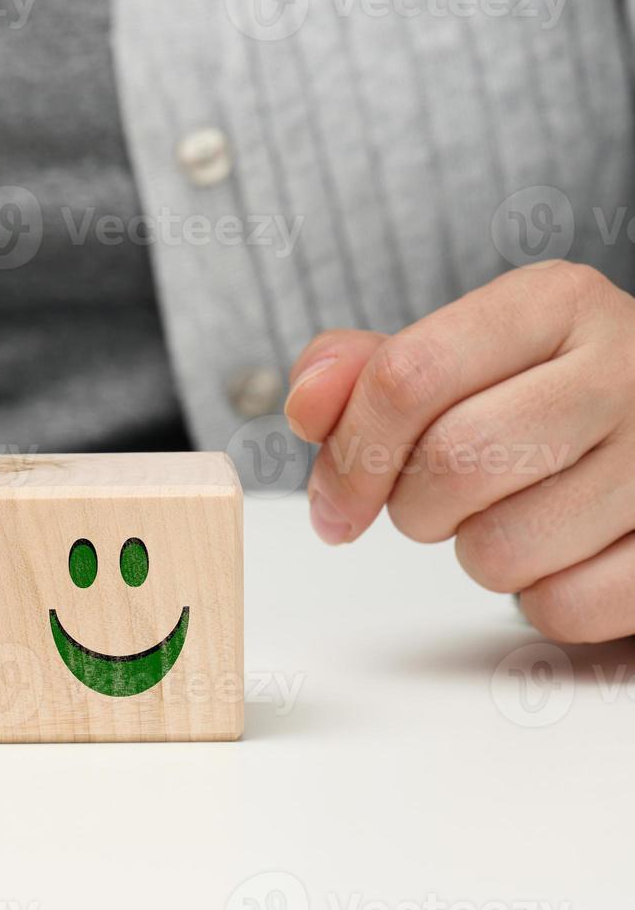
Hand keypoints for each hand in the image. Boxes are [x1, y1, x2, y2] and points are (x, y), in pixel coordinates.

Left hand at [284, 260, 634, 643]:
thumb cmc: (549, 396)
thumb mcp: (463, 355)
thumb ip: (367, 371)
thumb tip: (307, 403)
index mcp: (556, 302)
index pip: (408, 376)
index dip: (350, 453)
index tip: (337, 499)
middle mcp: (627, 367)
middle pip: (453, 464)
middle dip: (414, 506)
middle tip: (437, 502)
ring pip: (502, 549)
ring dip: (478, 554)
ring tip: (514, 516)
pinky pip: (564, 607)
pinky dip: (542, 600)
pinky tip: (566, 554)